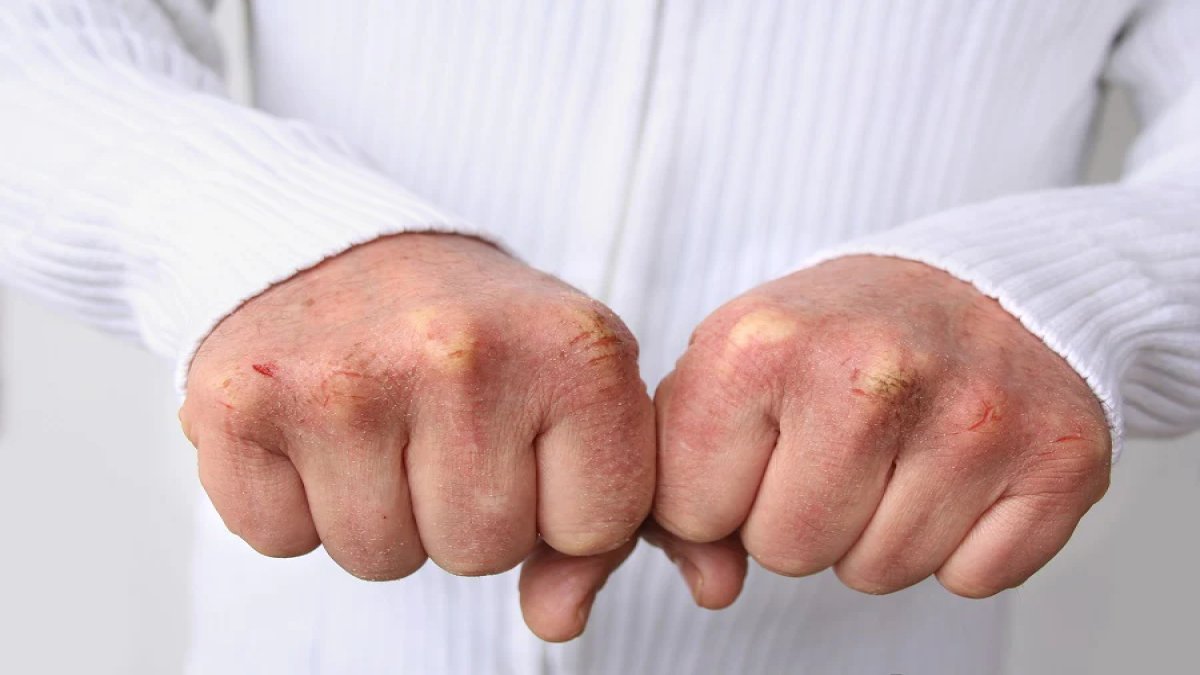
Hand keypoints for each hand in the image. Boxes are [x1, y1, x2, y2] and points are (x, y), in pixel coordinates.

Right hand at [179, 233, 654, 639]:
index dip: (558, 505)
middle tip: (438, 423)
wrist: (332, 241)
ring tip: (376, 419)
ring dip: (379, 511)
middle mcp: (460, 355)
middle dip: (462, 510)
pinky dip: (292, 502)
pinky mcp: (241, 403)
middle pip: (482, 552)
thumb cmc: (469, 328)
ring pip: (382, 559)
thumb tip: (559, 621)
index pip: (595, 529)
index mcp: (573, 348)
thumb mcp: (571, 389)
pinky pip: (281, 540)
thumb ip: (598, 514)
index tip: (527, 439)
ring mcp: (346, 381)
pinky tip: (309, 427)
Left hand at [653, 255, 1110, 604]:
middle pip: (786, 552)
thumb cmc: (847, 329)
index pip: (691, 511)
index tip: (758, 443)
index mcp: (763, 343)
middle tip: (836, 446)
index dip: (717, 493)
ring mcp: (973, 419)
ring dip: (877, 531)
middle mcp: (869, 374)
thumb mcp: (734, 365)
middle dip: (798, 516)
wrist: (985, 280)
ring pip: (877, 573)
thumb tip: (711, 588)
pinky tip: (959, 471)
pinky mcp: (1058, 459)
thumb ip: (687, 479)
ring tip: (898, 452)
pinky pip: (971, 579)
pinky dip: (962, 544)